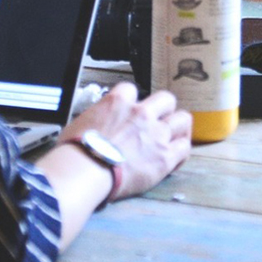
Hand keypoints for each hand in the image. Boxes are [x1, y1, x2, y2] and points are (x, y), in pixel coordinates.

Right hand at [58, 82, 191, 199]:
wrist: (86, 170)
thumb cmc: (77, 151)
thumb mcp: (80, 123)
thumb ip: (96, 119)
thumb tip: (93, 127)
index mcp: (118, 102)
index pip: (131, 90)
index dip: (132, 102)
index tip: (131, 112)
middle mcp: (141, 113)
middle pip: (166, 99)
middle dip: (165, 109)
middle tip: (160, 121)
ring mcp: (156, 133)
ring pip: (183, 120)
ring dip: (179, 128)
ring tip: (175, 137)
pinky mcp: (165, 157)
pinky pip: (184, 148)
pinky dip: (181, 152)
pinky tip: (174, 159)